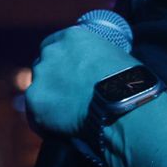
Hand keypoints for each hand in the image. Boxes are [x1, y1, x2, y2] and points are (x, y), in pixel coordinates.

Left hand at [24, 26, 138, 135]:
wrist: (125, 105)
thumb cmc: (131, 83)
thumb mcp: (116, 58)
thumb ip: (97, 59)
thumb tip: (97, 70)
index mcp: (72, 37)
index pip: (55, 45)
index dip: (63, 61)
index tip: (70, 73)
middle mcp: (51, 52)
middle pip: (44, 65)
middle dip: (54, 79)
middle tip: (71, 96)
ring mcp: (41, 77)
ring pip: (39, 89)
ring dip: (51, 99)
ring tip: (72, 116)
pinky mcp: (35, 103)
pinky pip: (36, 113)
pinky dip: (48, 121)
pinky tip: (66, 129)